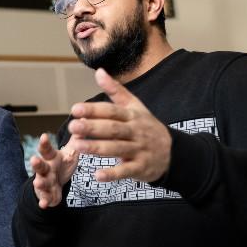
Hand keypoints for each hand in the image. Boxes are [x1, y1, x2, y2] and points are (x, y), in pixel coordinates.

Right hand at [29, 133, 78, 207]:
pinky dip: (44, 201)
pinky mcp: (47, 195)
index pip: (47, 149)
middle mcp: (46, 169)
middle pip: (40, 165)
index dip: (44, 143)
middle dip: (36, 163)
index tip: (44, 136)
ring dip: (39, 182)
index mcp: (51, 158)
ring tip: (38, 182)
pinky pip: (45, 199)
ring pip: (41, 181)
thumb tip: (86, 119)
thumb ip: (77, 138)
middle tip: (33, 159)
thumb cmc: (62, 165)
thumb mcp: (70, 152)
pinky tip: (44, 204)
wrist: (55, 185)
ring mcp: (44, 182)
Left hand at [64, 68, 171, 182]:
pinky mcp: (141, 167)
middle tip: (73, 126)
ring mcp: (139, 150)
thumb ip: (116, 90)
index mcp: (133, 115)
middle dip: (92, 128)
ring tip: (76, 146)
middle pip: (113, 129)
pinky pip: (126, 171)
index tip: (75, 109)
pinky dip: (112, 174)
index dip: (94, 110)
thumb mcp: (135, 106)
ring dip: (96, 148)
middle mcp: (136, 131)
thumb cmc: (147, 127)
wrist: (174, 152)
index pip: (112, 111)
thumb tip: (99, 71)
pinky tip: (97, 175)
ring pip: (117, 149)